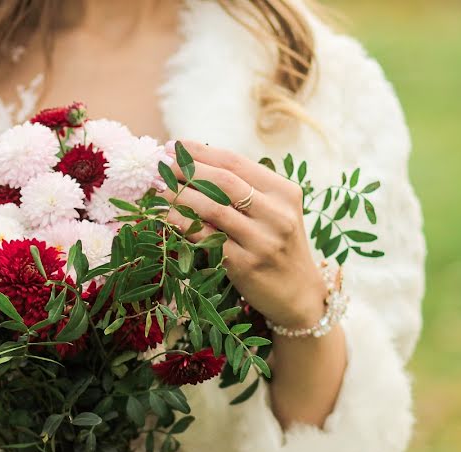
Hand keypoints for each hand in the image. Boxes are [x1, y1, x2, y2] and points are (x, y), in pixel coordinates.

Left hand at [162, 140, 326, 328]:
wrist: (300, 294)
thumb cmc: (280, 246)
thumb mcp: (276, 211)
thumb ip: (246, 189)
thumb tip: (196, 163)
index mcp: (285, 192)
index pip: (236, 162)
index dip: (200, 152)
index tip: (174, 147)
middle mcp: (277, 214)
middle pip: (223, 181)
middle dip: (187, 171)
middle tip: (162, 167)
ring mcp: (262, 241)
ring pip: (213, 209)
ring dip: (181, 196)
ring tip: (161, 191)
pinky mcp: (246, 265)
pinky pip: (208, 239)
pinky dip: (185, 225)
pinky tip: (169, 218)